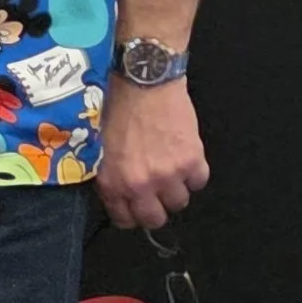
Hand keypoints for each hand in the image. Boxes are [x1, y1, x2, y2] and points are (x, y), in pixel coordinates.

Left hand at [98, 76, 208, 232]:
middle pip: (156, 219)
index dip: (132, 213)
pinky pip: (199, 181)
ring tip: (172, 168)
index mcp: (113, 182)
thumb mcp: (102, 148)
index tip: (136, 206)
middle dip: (156, 207)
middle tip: (157, 192)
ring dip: (177, 188)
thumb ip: (111, 176)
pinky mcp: (191, 160)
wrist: (144, 82)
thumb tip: (121, 195)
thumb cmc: (118, 108)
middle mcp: (140, 185)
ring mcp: (168, 175)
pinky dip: (195, 173)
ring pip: (180, 202)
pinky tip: (186, 157)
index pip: (126, 220)